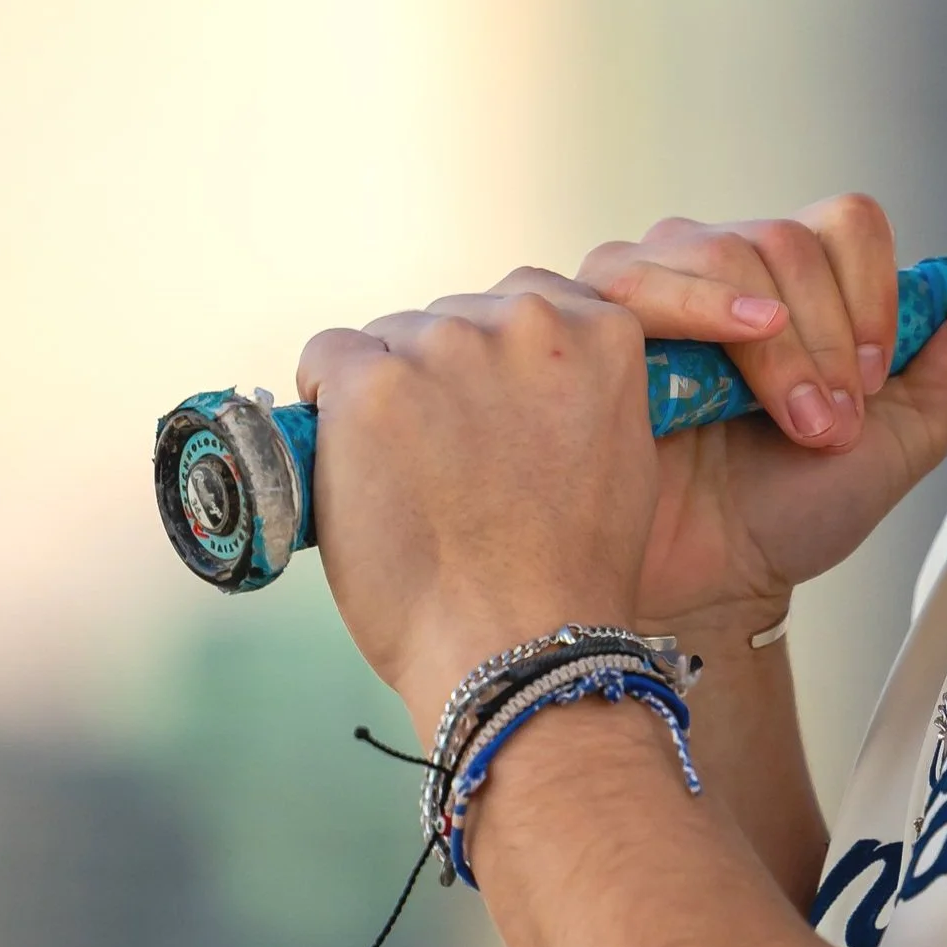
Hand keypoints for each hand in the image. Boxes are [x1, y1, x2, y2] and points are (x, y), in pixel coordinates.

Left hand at [297, 271, 657, 730]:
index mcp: (600, 332)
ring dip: (391, 390)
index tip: (494, 411)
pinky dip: (327, 396)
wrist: (516, 648)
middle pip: (455, 316)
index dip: (503, 359)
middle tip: (450, 461)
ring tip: (407, 477)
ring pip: (392, 338)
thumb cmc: (566, 576)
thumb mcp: (620, 455)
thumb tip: (524, 378)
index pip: (530, 298)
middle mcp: (526, 322)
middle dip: (445, 375)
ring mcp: (445, 348)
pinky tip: (346, 451)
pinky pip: (328, 356)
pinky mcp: (371, 385)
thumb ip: (578, 389)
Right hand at [580, 201, 946, 632]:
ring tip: (783, 425)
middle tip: (826, 429)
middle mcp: (723, 257)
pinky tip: (707, 377)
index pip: (846, 221)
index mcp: (800, 274)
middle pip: (785, 238)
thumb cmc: (797, 507)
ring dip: (771, 348)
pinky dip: (689, 313)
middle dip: (824, 341)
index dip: (870, 296)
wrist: (709, 586)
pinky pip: (636, 276)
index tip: (869, 386)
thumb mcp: (906, 435)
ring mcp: (651, 276)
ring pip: (719, 248)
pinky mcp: (588, 311)